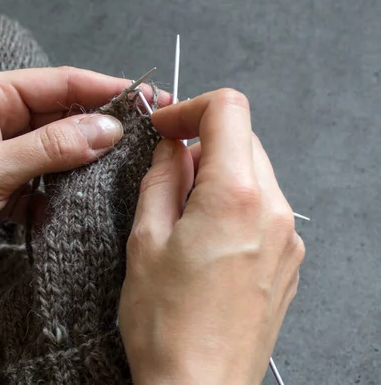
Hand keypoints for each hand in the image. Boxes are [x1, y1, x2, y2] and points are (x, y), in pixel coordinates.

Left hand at [0, 67, 165, 309]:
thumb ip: (51, 147)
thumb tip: (108, 128)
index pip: (57, 84)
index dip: (105, 90)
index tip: (148, 99)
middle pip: (59, 114)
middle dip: (98, 127)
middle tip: (144, 138)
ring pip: (54, 149)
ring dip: (82, 160)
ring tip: (123, 169)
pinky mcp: (0, 188)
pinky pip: (42, 180)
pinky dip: (59, 191)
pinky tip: (78, 203)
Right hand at [119, 89, 304, 384]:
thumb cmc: (167, 325)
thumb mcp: (145, 239)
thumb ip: (161, 179)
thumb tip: (170, 147)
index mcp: (236, 196)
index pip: (228, 110)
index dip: (189, 109)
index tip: (164, 129)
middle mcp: (275, 211)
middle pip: (243, 141)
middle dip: (201, 145)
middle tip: (166, 176)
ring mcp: (289, 239)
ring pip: (255, 175)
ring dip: (217, 177)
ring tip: (182, 217)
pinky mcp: (289, 262)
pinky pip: (264, 210)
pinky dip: (235, 206)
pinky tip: (205, 242)